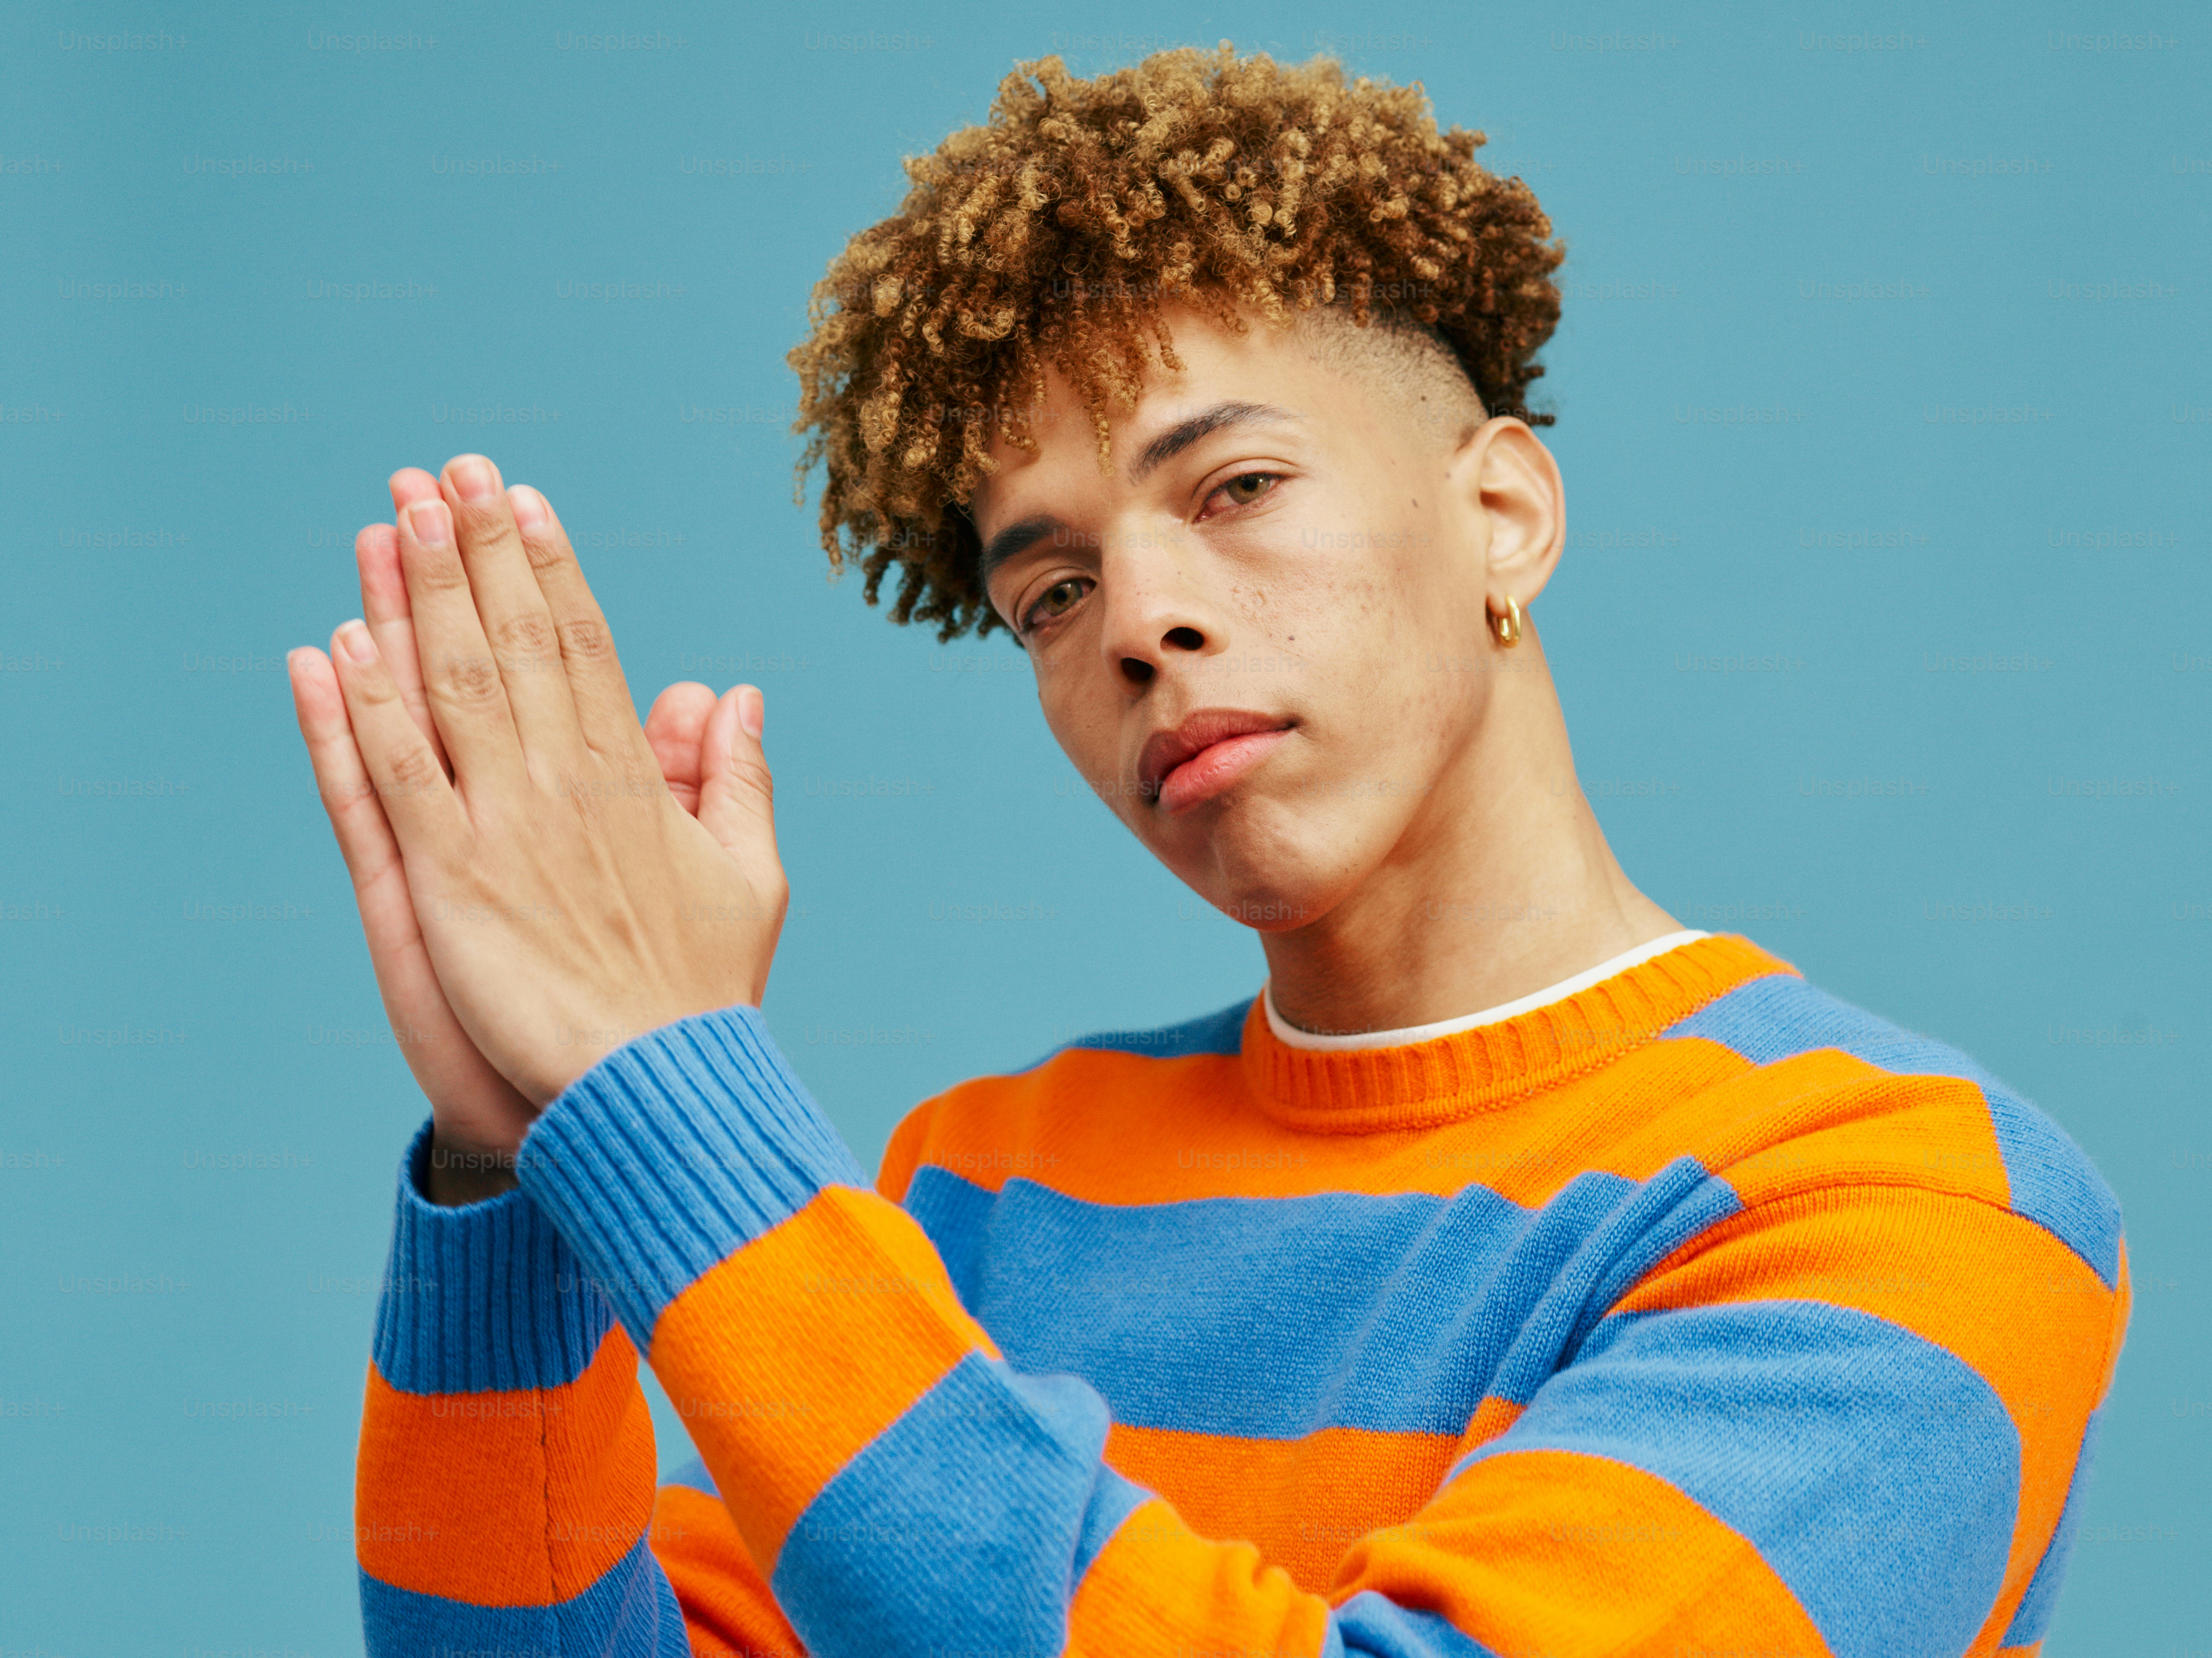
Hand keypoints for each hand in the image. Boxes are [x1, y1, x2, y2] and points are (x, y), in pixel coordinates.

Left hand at [290, 455, 786, 1162]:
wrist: (655, 1087)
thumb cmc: (703, 991)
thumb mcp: (751, 877)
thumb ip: (736, 780)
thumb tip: (736, 691)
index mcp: (634, 781)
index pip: (583, 645)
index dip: (548, 567)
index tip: (521, 500)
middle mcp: (564, 787)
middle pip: (511, 643)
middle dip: (476, 551)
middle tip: (445, 472)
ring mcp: (500, 830)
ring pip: (447, 688)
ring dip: (415, 598)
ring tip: (391, 519)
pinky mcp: (444, 882)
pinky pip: (390, 778)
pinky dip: (361, 709)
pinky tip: (336, 644)